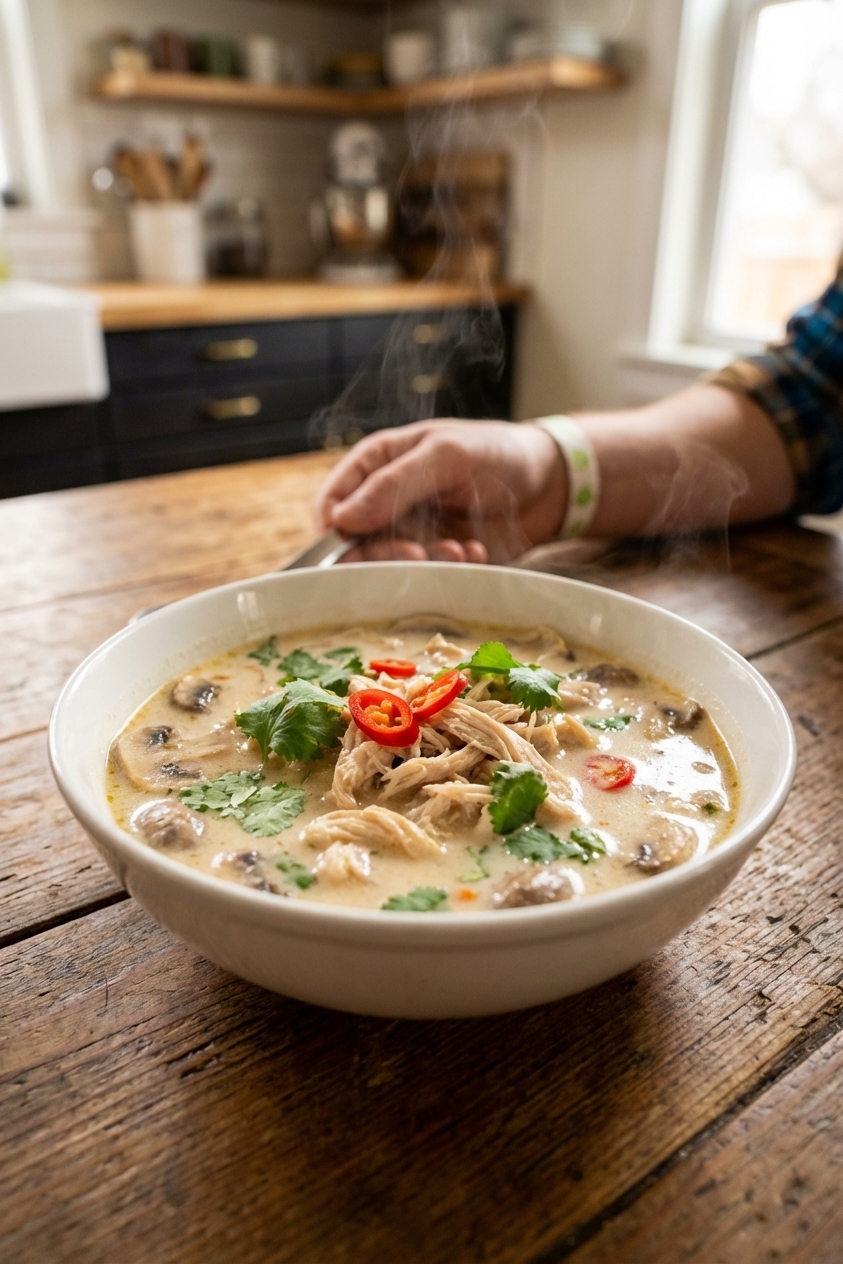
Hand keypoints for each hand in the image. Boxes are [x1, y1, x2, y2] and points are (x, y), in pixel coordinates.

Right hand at [315, 419, 566, 562]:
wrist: (548, 483)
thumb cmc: (495, 453)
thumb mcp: (446, 456)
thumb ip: (395, 485)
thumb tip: (344, 519)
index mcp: (377, 463)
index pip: (331, 501)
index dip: (333, 530)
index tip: (350, 548)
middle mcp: (385, 500)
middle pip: (355, 542)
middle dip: (385, 553)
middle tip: (418, 554)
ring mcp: (409, 530)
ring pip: (388, 563)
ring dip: (419, 563)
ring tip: (459, 550)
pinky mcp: (433, 555)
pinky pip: (422, 574)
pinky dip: (445, 569)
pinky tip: (474, 551)